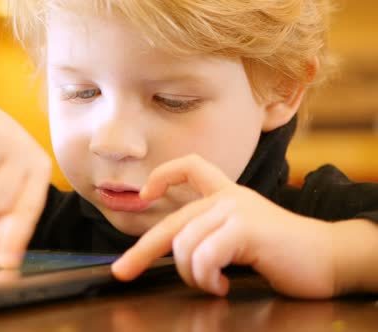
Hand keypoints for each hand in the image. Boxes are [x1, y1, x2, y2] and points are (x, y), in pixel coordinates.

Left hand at [112, 154, 335, 298]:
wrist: (328, 258)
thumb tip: (173, 252)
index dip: (162, 175)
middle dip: (142, 251)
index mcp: (227, 195)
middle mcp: (228, 197)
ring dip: (192, 275)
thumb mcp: (240, 235)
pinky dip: (206, 277)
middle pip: (172, 223)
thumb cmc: (282, 253)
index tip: (145, 195)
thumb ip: (211, 234)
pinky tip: (221, 285)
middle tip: (123, 272)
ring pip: (185, 245)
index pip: (190, 166)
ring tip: (212, 284)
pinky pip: (204, 255)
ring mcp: (237, 209)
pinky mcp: (246, 227)